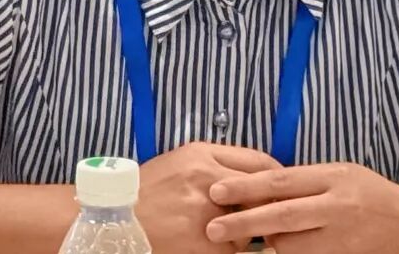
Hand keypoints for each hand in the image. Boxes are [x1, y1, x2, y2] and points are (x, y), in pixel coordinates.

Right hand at [136, 142, 281, 253]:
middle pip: (261, 191)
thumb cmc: (149, 191)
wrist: (115, 220)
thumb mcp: (180, 163)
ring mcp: (207, 213)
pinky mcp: (205, 243)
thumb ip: (215, 164)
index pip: (260, 162)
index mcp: (202, 155)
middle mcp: (207, 179)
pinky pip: (233, 248)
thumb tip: (253, 176)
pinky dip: (229, 248)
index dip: (276, 176)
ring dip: (247, 230)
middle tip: (273, 213)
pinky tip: (212, 244)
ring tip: (230, 230)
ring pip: (250, 222)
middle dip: (268, 204)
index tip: (283, 186)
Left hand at [204, 162, 398, 253]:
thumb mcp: (338, 174)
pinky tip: (272, 253)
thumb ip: (304, 182)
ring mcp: (341, 235)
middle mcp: (335, 205)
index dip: (246, 187)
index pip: (280, 181)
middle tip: (212, 229)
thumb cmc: (369, 193)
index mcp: (330, 177)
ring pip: (292, 244)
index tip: (216, 191)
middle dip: (243, 222)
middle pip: (282, 215)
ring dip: (266, 245)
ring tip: (242, 246)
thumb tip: (260, 186)